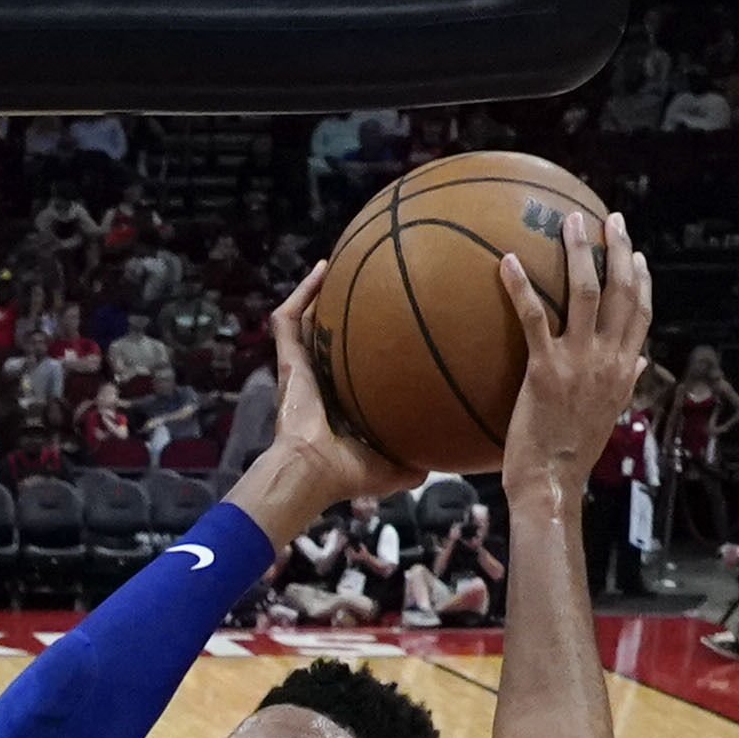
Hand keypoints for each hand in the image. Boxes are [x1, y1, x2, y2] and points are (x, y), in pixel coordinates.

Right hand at [257, 263, 418, 509]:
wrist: (314, 472)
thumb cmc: (349, 473)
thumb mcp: (397, 467)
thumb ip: (421, 458)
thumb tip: (451, 456)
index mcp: (339, 401)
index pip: (350, 365)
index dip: (364, 344)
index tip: (387, 322)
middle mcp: (318, 381)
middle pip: (326, 336)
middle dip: (339, 310)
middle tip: (365, 283)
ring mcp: (300, 370)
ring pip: (305, 321)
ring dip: (317, 293)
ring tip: (338, 264)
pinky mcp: (288, 363)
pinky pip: (288, 321)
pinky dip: (303, 293)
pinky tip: (323, 269)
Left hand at [494, 210, 659, 513]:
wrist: (552, 483)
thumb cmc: (572, 454)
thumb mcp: (607, 416)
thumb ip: (624, 383)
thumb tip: (638, 362)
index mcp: (623, 369)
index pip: (642, 314)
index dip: (642, 280)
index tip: (638, 255)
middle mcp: (608, 359)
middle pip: (621, 292)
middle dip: (619, 250)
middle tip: (609, 219)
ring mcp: (578, 362)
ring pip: (586, 293)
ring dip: (579, 253)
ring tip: (569, 222)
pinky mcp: (544, 369)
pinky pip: (533, 318)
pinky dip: (520, 287)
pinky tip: (505, 262)